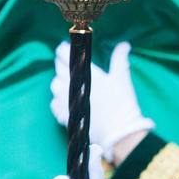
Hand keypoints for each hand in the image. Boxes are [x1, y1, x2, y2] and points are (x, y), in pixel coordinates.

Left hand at [50, 41, 154, 161]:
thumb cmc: (122, 104)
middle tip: (68, 63)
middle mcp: (72, 85)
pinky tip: (67, 100)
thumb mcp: (122, 79)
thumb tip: (124, 45)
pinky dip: (58, 100)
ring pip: (55, 85)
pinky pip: (54, 104)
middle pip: (58, 69)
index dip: (63, 50)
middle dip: (62, 64)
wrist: (118, 133)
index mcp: (86, 73)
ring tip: (69, 82)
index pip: (64, 55)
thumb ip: (120, 59)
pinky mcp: (64, 115)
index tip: (65, 48)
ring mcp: (66, 101)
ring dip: (60, 81)